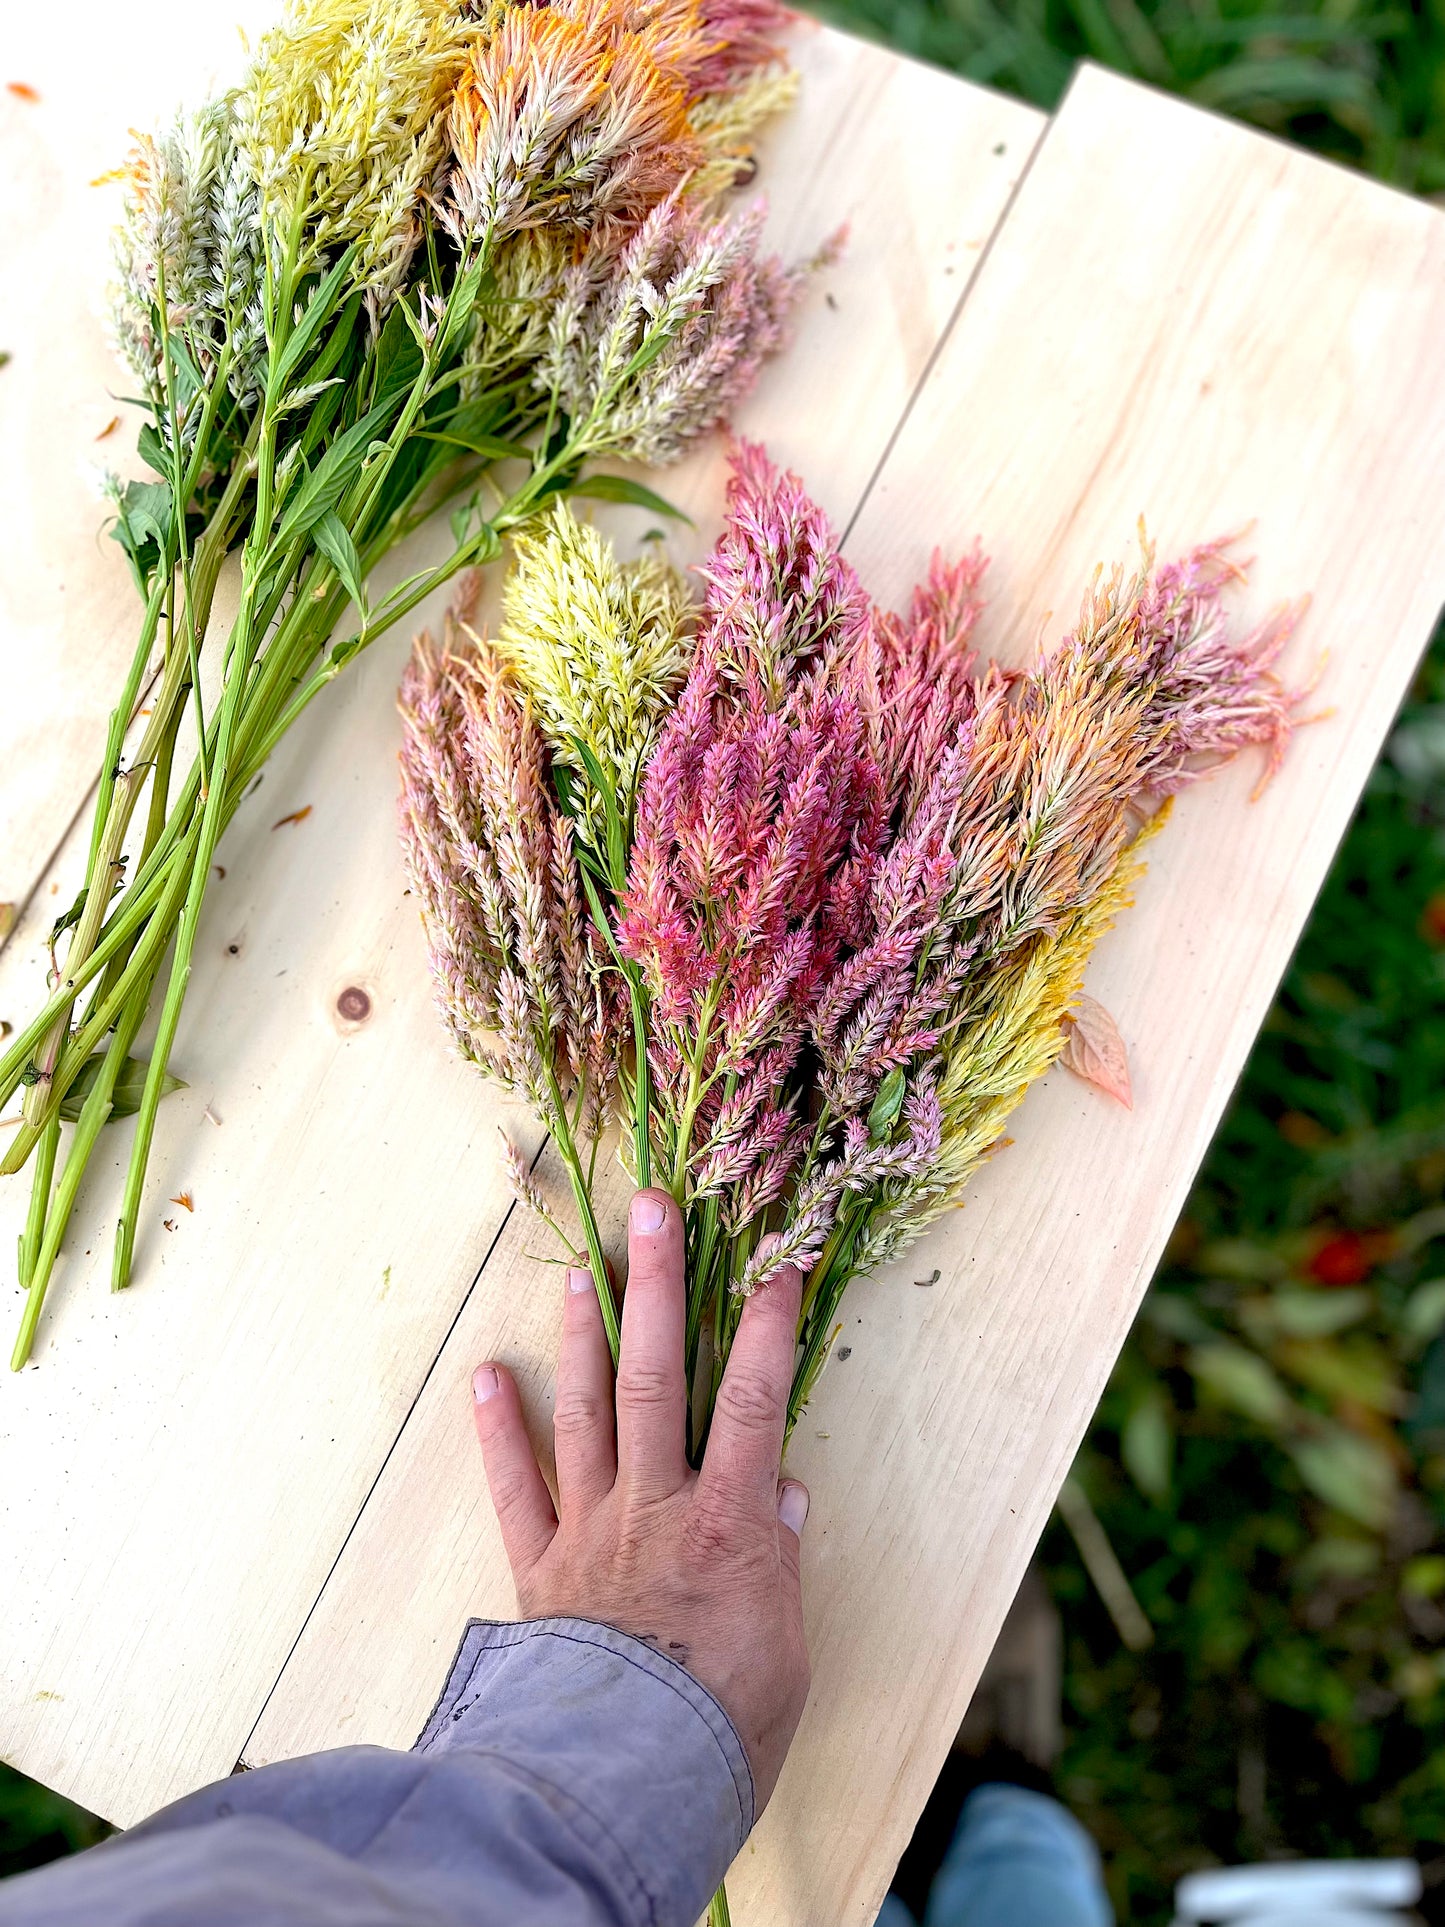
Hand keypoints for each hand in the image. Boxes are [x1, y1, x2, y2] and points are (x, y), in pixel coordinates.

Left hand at [471, 1187, 810, 1811]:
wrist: (620, 1786)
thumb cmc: (721, 1729)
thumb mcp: (785, 1650)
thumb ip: (781, 1563)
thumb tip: (790, 1492)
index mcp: (727, 1523)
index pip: (757, 1401)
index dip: (769, 1326)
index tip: (777, 1260)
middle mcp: (654, 1505)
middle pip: (659, 1376)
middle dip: (657, 1286)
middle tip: (650, 1209)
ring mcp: (590, 1530)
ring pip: (587, 1414)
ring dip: (581, 1337)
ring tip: (575, 1271)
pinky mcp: (540, 1568)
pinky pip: (515, 1490)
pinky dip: (497, 1433)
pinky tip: (483, 1378)